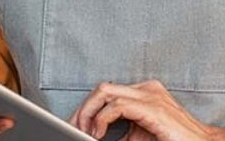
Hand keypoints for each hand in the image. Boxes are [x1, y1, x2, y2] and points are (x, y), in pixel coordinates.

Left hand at [69, 80, 222, 140]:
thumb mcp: (138, 138)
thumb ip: (118, 135)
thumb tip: (93, 138)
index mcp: (144, 94)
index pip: (107, 92)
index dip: (86, 110)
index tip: (75, 128)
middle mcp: (147, 89)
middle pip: (102, 88)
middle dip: (82, 110)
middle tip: (73, 130)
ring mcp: (150, 96)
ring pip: (104, 91)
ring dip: (87, 114)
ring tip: (85, 133)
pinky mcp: (152, 107)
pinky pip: (115, 105)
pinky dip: (101, 120)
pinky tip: (98, 134)